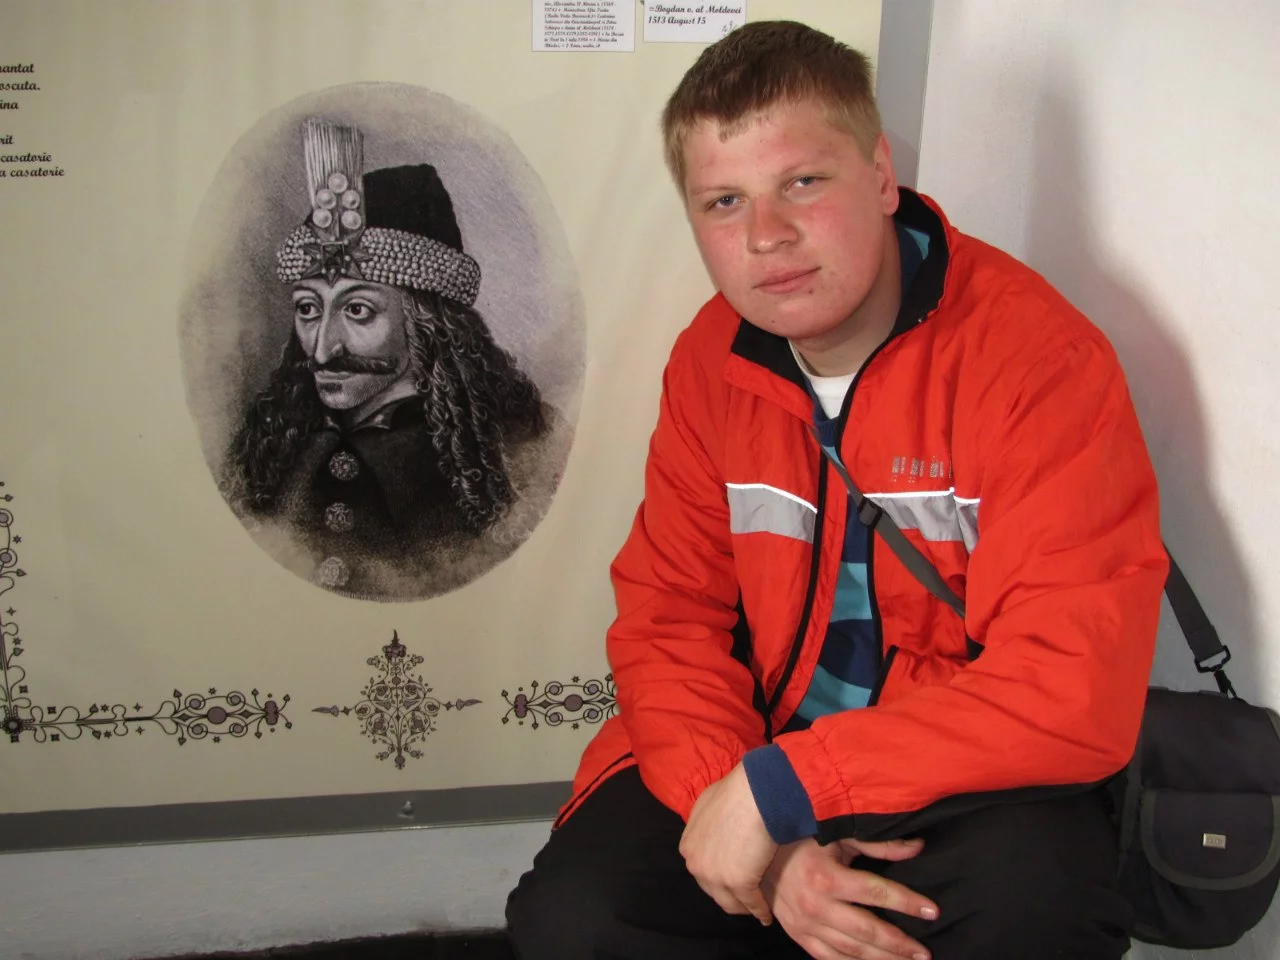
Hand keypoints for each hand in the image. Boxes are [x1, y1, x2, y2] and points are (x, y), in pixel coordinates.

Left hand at [679, 763, 777, 923]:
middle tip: (747, 898)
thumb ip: (706, 823)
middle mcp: (696, 864)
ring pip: (730, 903)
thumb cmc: (736, 792)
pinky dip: (760, 911)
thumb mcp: (708, 804)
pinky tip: (767, 914)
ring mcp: (714, 876)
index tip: (734, 879)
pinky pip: (751, 903)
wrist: (754, 793)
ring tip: (757, 910)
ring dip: (744, 907)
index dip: (719, 877)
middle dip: (730, 895)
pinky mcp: (737, 882)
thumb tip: (713, 827)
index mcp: (688, 847)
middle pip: (714, 890)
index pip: (703, 872)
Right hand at [762, 836, 938, 959]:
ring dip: (883, 959)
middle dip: (900, 943)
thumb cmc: (802, 840)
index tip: (932, 911)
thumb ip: (879, 845)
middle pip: (867, 930)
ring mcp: (805, 925)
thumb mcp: (839, 836)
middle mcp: (816, 905)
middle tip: (925, 953)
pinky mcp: (797, 935)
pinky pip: (828, 958)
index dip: (907, 902)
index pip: (876, 893)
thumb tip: (917, 847)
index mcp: (827, 877)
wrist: (756, 854)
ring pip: (850, 950)